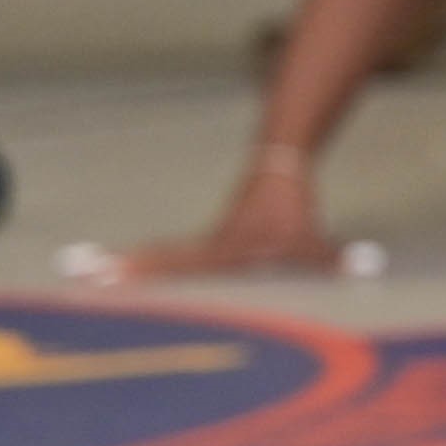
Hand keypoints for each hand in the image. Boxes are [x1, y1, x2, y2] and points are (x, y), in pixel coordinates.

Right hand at [65, 154, 348, 282]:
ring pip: (157, 261)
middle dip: (118, 268)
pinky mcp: (204, 247)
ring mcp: (202, 247)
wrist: (278, 170)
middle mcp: (206, 248)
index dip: (148, 269)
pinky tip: (107, 274)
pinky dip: (140, 269)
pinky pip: (168, 262)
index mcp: (223, 249)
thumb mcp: (313, 240)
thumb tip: (370, 265)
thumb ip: (336, 258)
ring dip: (120, 268)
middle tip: (74, 270)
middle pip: (155, 262)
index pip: (179, 263)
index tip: (117, 272)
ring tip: (77, 271)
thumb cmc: (293, 212)